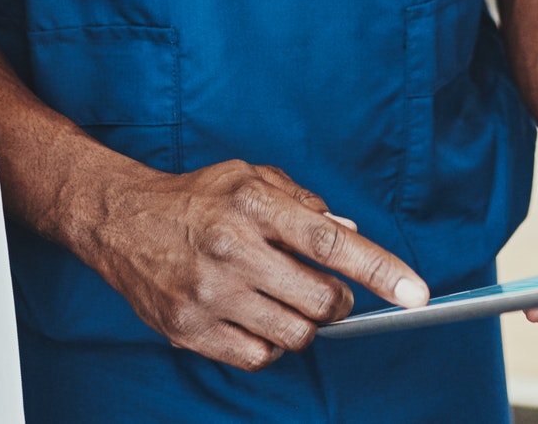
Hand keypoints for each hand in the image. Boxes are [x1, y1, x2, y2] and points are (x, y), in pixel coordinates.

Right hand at [76, 158, 427, 370]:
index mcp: (253, 205)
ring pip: (294, 336)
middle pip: (319, 300)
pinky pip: (257, 357)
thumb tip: (352, 236)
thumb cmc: (198, 198)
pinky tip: (255, 317)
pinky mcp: (189, 330)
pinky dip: (269, 344)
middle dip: (337, 302)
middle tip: (327, 291)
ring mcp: (208, 294)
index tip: (415, 293)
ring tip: (284, 300)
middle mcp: (230, 249)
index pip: (330, 243)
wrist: (122, 221)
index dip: (379, 270)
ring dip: (304, 325)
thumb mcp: (253, 178)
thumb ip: (306, 205)